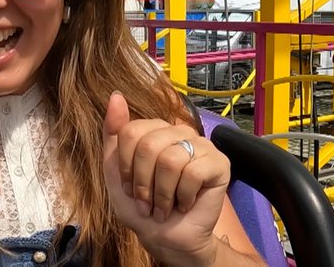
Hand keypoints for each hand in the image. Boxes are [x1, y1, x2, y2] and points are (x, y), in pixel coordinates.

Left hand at [102, 92, 229, 265]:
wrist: (166, 237)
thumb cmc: (141, 205)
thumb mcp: (115, 170)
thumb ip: (113, 133)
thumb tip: (115, 96)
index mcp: (155, 130)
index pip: (131, 131)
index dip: (125, 165)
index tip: (129, 185)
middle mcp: (179, 132)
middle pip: (149, 146)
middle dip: (143, 182)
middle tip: (147, 201)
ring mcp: (201, 145)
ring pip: (170, 160)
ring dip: (162, 193)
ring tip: (164, 205)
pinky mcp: (220, 163)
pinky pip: (193, 173)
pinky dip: (183, 196)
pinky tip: (184, 204)